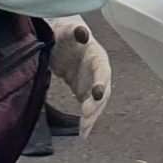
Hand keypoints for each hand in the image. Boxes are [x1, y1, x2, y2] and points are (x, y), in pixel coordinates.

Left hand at [46, 16, 111, 136]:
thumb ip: (76, 31)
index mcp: (97, 57)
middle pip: (102, 91)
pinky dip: (87, 121)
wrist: (60, 41)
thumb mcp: (68, 29)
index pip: (102, 71)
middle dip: (96, 104)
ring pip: (97, 104)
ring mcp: (92, 84)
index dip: (101, 82)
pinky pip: (89, 109)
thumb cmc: (65, 34)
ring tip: (84, 129)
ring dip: (92, 116)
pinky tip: (83, 133)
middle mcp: (98, 72)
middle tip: (86, 115)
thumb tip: (82, 31)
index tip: (97, 93)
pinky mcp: (84, 92)